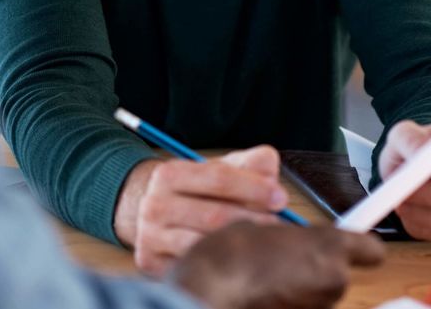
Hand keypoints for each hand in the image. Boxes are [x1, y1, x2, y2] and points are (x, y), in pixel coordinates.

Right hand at [114, 146, 288, 274]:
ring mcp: (151, 237)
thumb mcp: (221, 170)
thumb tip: (269, 166)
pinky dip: (221, 265)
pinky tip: (238, 259)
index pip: (218, 178)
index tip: (280, 198)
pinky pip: (195, 266)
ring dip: (240, 245)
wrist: (157, 216)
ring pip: (205, 245)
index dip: (253, 187)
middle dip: (254, 220)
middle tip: (279, 225)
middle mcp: (154, 205)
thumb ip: (249, 163)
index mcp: (169, 174)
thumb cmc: (198, 192)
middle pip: (214, 216)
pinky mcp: (152, 264)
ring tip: (262, 242)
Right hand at [170, 222, 384, 308]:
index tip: (351, 239)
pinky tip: (261, 292)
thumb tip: (284, 220)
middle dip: (313, 262)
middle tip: (282, 253)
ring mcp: (319, 307)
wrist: (207, 295)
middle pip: (337, 270)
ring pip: (318, 290)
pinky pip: (302, 305)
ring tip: (264, 274)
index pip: (369, 248)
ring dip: (299, 283)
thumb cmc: (227, 258)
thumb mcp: (253, 220)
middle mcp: (333, 282)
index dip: (357, 244)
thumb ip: (281, 223)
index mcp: (327, 247)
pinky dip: (286, 299)